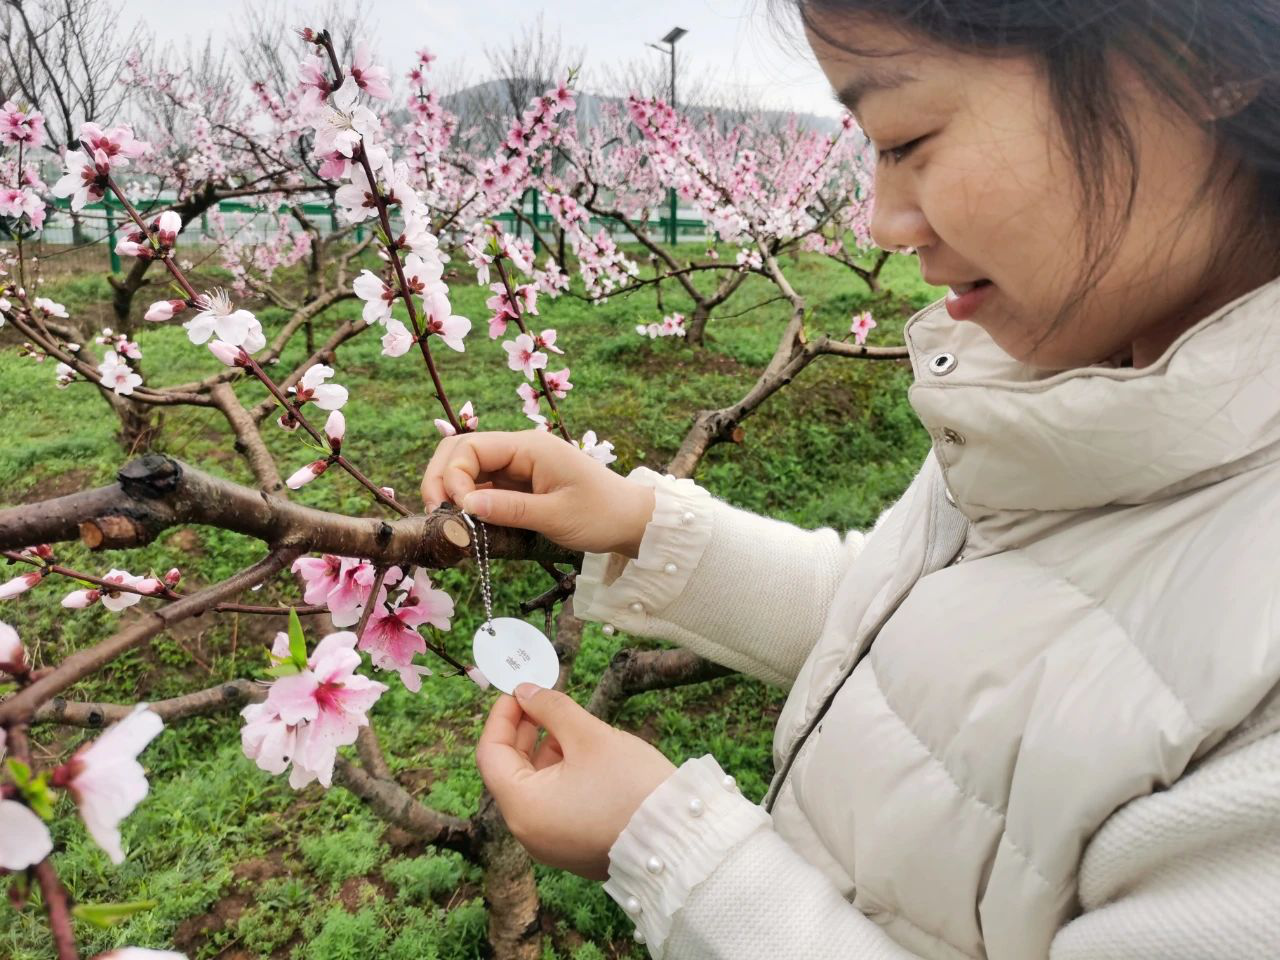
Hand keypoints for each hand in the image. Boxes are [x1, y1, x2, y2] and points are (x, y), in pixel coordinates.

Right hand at [420, 429, 655, 557]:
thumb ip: (509, 509)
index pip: (470, 447)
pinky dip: (469, 502)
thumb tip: (465, 504)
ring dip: (452, 492)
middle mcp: (519, 450)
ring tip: (448, 522)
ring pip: (468, 470)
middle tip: (437, 515)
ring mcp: (518, 467)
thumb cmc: (601, 515)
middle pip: (460, 451)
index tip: (457, 511)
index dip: (452, 477)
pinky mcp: (519, 485)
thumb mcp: (555, 516)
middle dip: (441, 479)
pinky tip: (467, 524)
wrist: (631, 521)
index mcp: (529, 446)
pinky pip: (483, 486)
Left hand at [476, 682, 676, 880]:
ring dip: (545, 751)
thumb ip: (551, 709)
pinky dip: (560, 775)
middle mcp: (528, 832)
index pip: (491, 753)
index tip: (521, 690)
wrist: (679, 840)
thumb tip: (525, 692)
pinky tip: (585, 754)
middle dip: (524, 731)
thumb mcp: (589, 735)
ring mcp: (551, 844)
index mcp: (523, 807)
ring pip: (534, 787)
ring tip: (572, 725)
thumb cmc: (632, 787)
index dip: (502, 716)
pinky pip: (553, 805)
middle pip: (510, 771)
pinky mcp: (574, 847)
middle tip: (544, 700)